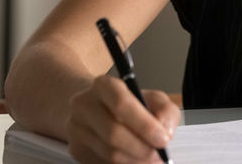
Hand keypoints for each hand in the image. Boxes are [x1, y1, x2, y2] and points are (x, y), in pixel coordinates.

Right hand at [66, 74, 180, 163]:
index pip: (121, 104)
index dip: (145, 124)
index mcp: (103, 85)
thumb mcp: (151, 97)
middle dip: (142, 148)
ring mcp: (76, 129)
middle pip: (113, 133)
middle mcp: (84, 105)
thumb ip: (165, 109)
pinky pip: (103, 162)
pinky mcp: (76, 149)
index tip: (163, 139)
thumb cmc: (128, 104)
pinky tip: (134, 160)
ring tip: (150, 159)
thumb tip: (165, 131)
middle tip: (159, 155)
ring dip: (134, 160)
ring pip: (108, 152)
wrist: (95, 109)